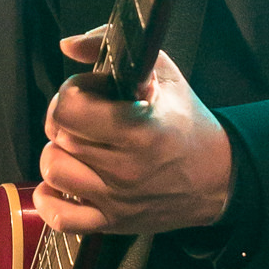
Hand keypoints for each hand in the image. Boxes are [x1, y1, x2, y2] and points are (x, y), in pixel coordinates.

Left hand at [35, 30, 233, 237]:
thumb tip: (67, 45)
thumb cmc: (187, 122)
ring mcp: (117, 199)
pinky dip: (50, 200)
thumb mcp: (161, 73)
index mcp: (138, 128)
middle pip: (59, 135)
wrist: (219, 175)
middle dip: (67, 119)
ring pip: (53, 171)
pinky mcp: (112, 222)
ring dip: (60, 153)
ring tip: (81, 147)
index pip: (68, 108)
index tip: (90, 92)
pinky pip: (60, 218)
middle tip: (89, 117)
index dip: (73, 92)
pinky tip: (63, 183)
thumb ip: (110, 47)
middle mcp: (125, 167)